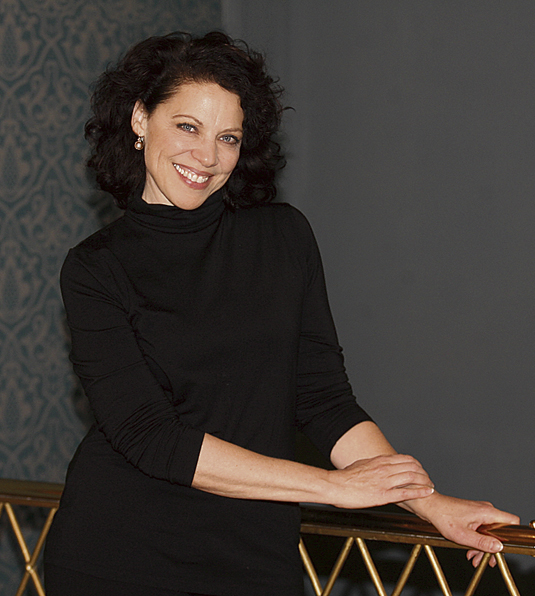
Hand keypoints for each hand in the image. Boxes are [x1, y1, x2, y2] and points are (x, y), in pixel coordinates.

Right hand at [328, 454, 434, 508]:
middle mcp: (384, 469)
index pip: (404, 458)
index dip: (416, 463)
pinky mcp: (384, 495)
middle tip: (428, 478)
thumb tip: (378, 463)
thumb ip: (372, 464)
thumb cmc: (345, 477)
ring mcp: (385, 481)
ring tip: (431, 485)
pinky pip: (406, 492)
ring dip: (424, 481)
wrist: (336, 486)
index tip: (420, 468)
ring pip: (411, 477)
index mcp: (379, 461)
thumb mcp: (361, 464)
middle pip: (411, 466)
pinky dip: (419, 492)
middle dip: (423, 472)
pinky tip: (427, 492)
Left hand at [403, 492, 519, 566]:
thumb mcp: (463, 535)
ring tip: (474, 557)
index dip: (510, 535)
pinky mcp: (472, 514)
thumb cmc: (443, 516)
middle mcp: (485, 510)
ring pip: (489, 532)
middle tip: (485, 559)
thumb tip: (499, 547)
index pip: (511, 521)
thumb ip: (482, 542)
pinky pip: (480, 529)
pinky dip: (477, 540)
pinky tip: (470, 550)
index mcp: (486, 512)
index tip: (501, 547)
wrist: (430, 507)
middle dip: (492, 547)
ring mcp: (478, 511)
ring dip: (482, 546)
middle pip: (499, 531)